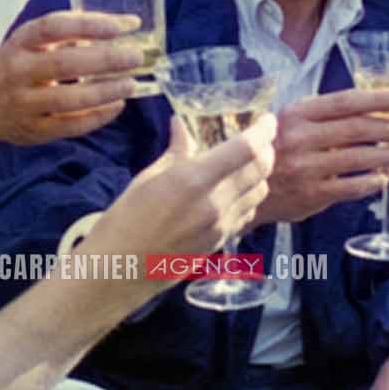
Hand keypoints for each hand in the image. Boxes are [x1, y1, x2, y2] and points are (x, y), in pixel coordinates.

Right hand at [0, 11, 150, 146]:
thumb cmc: (16, 65)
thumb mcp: (32, 42)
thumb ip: (69, 33)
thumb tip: (124, 25)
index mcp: (20, 43)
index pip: (54, 27)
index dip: (90, 24)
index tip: (122, 26)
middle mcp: (19, 72)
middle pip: (65, 64)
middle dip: (106, 59)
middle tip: (135, 57)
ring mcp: (24, 104)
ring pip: (69, 99)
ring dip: (105, 91)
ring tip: (130, 83)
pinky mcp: (33, 130)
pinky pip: (70, 126)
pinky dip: (98, 117)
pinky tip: (116, 105)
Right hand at [87, 114, 276, 265]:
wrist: (120, 269)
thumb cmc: (126, 219)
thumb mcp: (149, 177)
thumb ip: (176, 150)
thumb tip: (181, 123)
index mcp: (195, 179)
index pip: (245, 149)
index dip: (263, 131)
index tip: (268, 120)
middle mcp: (215, 203)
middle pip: (260, 171)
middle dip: (267, 151)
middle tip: (262, 140)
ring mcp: (221, 226)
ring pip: (259, 193)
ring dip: (260, 175)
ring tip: (250, 165)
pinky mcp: (220, 242)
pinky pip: (247, 213)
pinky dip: (249, 198)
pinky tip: (235, 193)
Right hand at [255, 89, 388, 225]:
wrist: (241, 187)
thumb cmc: (273, 149)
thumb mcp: (289, 123)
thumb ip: (324, 117)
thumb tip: (375, 113)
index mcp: (296, 114)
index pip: (346, 101)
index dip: (379, 99)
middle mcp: (300, 138)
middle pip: (359, 129)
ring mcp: (305, 168)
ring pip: (360, 158)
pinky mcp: (310, 196)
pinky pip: (352, 187)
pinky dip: (373, 181)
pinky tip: (385, 176)